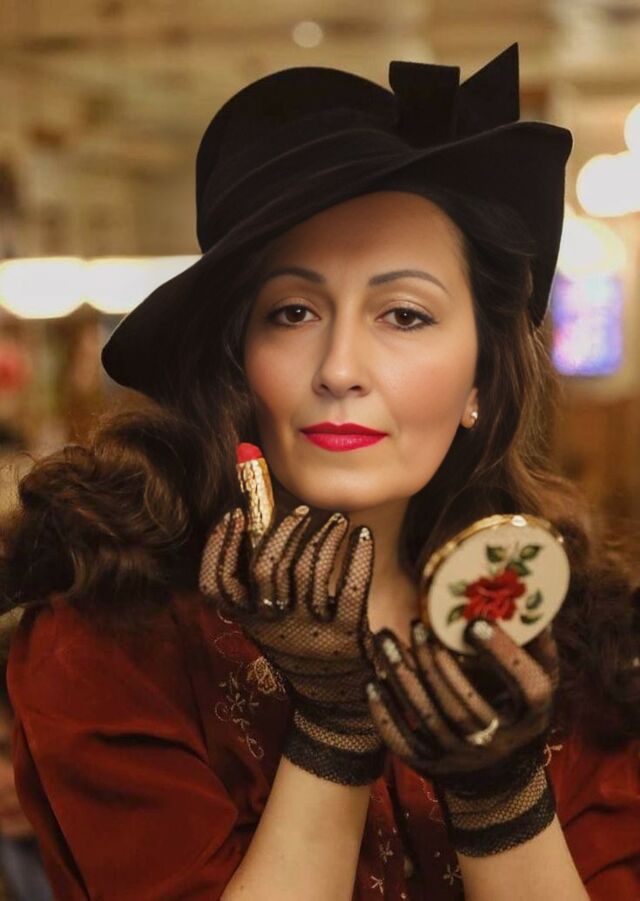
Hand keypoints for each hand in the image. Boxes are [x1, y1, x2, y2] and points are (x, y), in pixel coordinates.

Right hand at [199, 504, 383, 784]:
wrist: (336, 703)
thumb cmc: (300, 647)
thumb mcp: (268, 623)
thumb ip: (259, 585)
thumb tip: (257, 519)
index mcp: (249, 620)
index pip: (216, 583)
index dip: (219, 546)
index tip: (235, 513)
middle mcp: (273, 625)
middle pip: (266, 566)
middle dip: (283, 530)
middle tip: (300, 510)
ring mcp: (309, 630)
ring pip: (309, 570)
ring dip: (323, 535)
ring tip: (336, 519)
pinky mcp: (346, 633)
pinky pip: (352, 586)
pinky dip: (359, 556)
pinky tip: (363, 535)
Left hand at [366, 617, 559, 855]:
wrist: (499, 764)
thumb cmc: (516, 700)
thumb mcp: (538, 673)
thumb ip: (533, 640)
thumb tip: (528, 599)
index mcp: (533, 714)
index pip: (527, 687)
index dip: (502, 655)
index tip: (475, 624)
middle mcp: (502, 742)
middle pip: (466, 705)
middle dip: (436, 664)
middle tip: (416, 626)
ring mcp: (466, 758)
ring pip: (431, 719)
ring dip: (404, 678)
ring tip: (385, 641)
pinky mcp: (434, 767)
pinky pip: (405, 744)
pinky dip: (386, 715)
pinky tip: (373, 683)